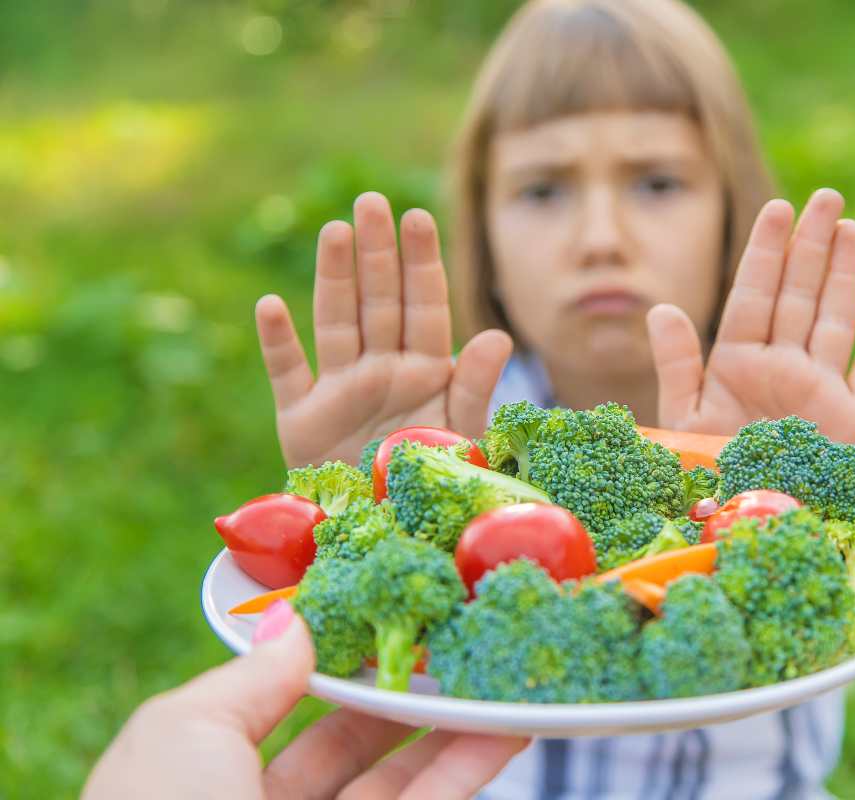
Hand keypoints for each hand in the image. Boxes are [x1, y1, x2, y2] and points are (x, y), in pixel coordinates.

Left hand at [83, 601, 527, 799]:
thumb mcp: (184, 731)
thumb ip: (250, 676)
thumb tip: (294, 619)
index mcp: (207, 780)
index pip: (286, 709)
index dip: (338, 665)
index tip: (386, 618)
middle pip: (356, 745)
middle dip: (406, 692)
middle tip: (455, 638)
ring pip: (406, 779)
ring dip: (456, 726)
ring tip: (499, 672)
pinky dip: (471, 765)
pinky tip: (508, 725)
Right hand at [256, 192, 512, 468]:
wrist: (384, 535)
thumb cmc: (431, 484)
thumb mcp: (462, 438)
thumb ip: (476, 388)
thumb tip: (499, 336)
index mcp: (426, 372)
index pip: (424, 306)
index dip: (420, 262)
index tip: (418, 216)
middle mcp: (382, 370)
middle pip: (379, 301)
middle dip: (377, 253)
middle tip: (372, 202)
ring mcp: (340, 390)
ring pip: (336, 322)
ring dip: (334, 279)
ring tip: (335, 232)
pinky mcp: (302, 419)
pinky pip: (288, 374)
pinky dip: (278, 343)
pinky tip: (270, 306)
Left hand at [646, 189, 854, 454]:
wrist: (753, 529)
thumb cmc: (713, 480)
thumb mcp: (686, 422)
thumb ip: (678, 365)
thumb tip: (661, 307)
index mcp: (738, 365)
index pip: (754, 296)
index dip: (766, 252)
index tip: (777, 208)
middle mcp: (782, 370)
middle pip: (797, 296)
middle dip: (809, 247)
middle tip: (825, 197)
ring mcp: (820, 391)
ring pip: (834, 320)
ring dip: (843, 276)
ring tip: (849, 228)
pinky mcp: (852, 422)